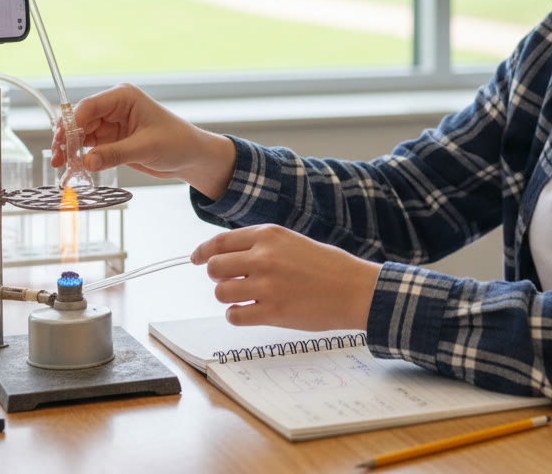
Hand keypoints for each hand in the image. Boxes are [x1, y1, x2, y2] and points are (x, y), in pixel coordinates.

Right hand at [51, 83, 235, 196]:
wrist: (192, 157)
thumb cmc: (178, 143)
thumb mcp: (146, 148)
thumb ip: (115, 154)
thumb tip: (86, 162)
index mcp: (124, 97)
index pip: (89, 106)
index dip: (72, 124)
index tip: (62, 143)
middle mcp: (114, 107)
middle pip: (80, 120)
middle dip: (67, 139)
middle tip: (58, 159)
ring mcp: (111, 124)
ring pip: (81, 134)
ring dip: (70, 149)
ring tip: (61, 166)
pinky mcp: (112, 140)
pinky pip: (89, 147)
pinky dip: (80, 157)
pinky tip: (73, 168)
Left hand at [191, 225, 381, 331]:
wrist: (355, 289)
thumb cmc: (328, 266)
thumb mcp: (292, 241)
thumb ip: (261, 245)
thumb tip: (226, 254)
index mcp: (268, 235)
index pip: (220, 242)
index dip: (203, 252)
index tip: (196, 259)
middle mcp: (263, 258)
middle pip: (214, 268)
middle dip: (218, 276)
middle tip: (231, 281)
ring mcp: (266, 286)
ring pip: (221, 292)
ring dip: (228, 297)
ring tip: (245, 298)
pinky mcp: (272, 312)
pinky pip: (234, 315)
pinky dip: (237, 315)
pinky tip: (250, 312)